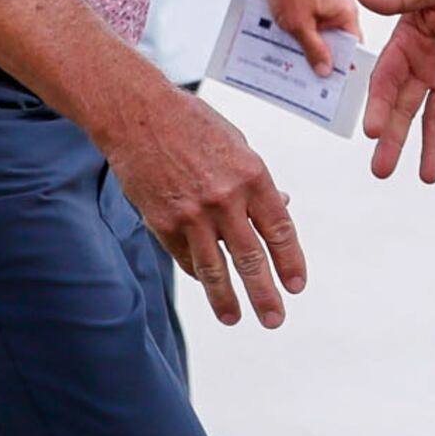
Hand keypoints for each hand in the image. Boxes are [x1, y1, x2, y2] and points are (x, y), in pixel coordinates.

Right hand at [97, 82, 306, 328]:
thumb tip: (282, 209)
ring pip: (215, 269)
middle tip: (274, 319)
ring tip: (234, 318)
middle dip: (265, 295)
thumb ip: (258, 182)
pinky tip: (206, 283)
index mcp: (253, 176)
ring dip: (226, 299)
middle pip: (252, 259)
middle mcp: (226, 199)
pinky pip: (186, 257)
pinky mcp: (163, 223)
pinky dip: (198, 271)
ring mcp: (192, 215)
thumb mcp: (238, 144)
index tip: (296, 286)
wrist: (139, 116)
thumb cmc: (193, 125)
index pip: (280, 231)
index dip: (290, 262)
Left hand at [257, 0, 363, 77]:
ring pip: (322, 35)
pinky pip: (313, 25)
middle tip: (311, 80)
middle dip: (323, 59)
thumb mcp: (299, 26)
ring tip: (297, 64)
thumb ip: (314, 50)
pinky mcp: (314, 2)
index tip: (332, 85)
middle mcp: (341, 9)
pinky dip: (303, 35)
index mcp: (346, 14)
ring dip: (310, 47)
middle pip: (337, 43)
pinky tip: (289, 45)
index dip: (342, 67)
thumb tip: (325, 71)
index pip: (352, 48)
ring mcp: (328, 5)